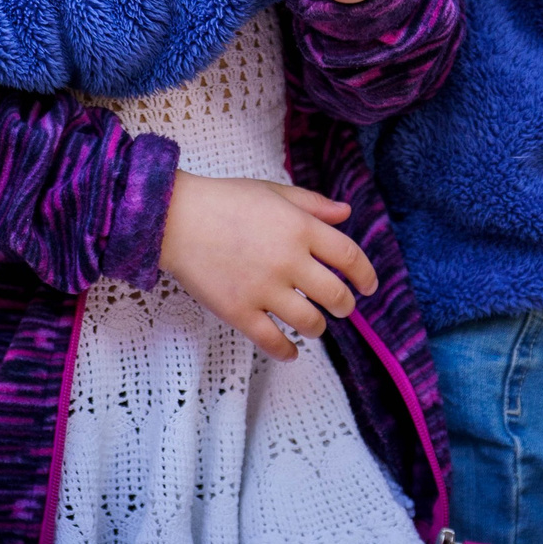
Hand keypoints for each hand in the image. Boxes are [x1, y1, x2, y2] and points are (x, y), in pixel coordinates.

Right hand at [159, 171, 377, 360]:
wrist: (174, 218)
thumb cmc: (224, 200)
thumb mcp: (272, 191)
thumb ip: (311, 204)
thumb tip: (346, 214)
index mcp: (299, 227)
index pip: (349, 256)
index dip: (365, 274)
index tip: (368, 286)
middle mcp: (288, 259)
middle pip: (336, 295)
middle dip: (345, 306)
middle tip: (342, 308)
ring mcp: (264, 288)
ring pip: (310, 323)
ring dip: (318, 327)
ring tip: (314, 325)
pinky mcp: (239, 311)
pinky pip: (273, 342)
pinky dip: (287, 351)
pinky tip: (291, 352)